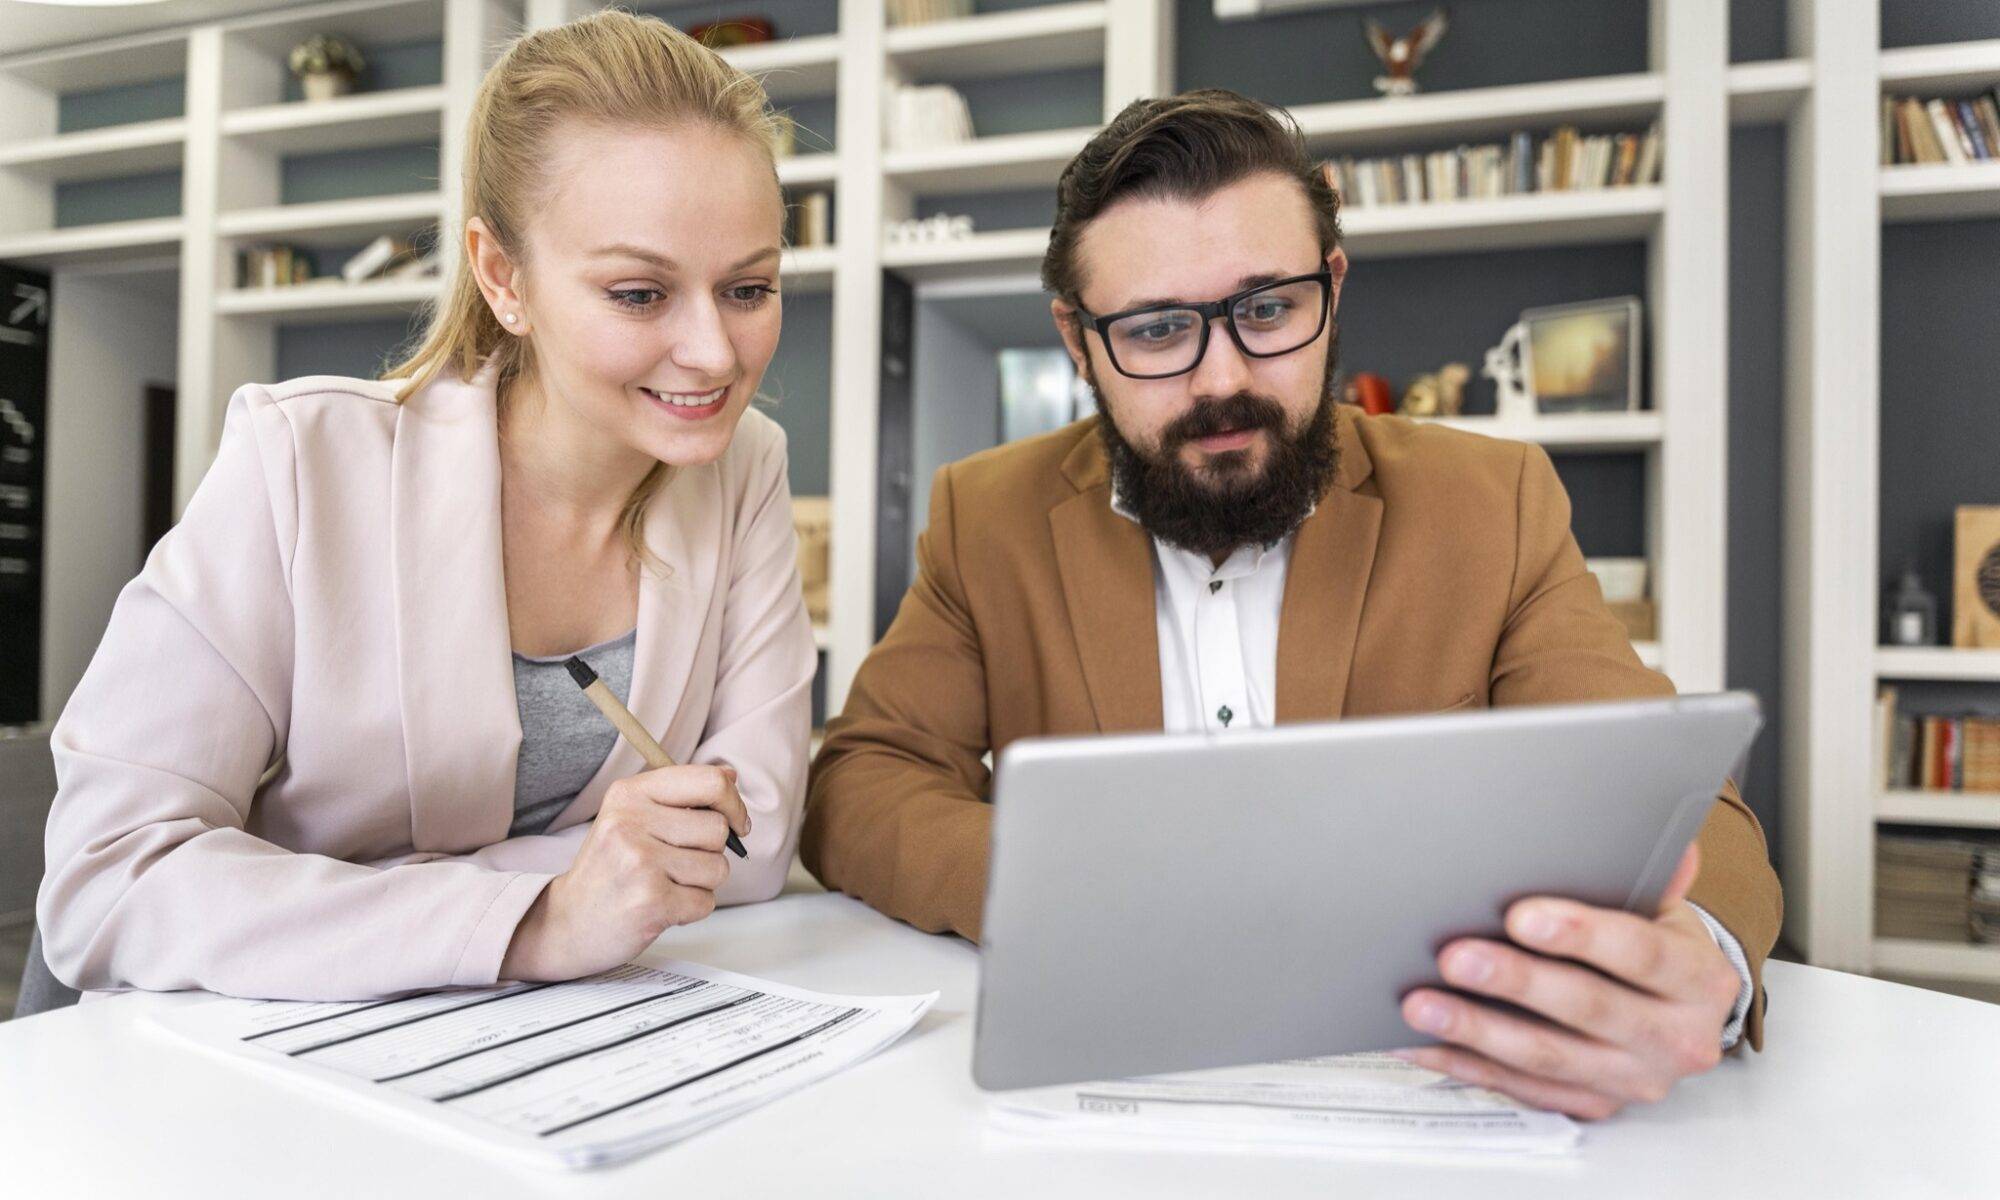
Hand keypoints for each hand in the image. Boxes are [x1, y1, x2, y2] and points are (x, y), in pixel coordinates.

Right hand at [500, 764, 749, 980]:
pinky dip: (691, 909)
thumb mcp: (630, 817)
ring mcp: (640, 862)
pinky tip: (661, 907)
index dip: (734, 804)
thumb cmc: (608, 869)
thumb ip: (681, 794)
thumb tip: (731, 776)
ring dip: (700, 883)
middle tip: (674, 864)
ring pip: (718, 867)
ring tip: (664, 885)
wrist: (566, 923)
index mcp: (629, 793)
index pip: (710, 782)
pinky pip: (706, 902)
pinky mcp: (650, 901)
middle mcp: (631, 822)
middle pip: (719, 829)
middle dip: (710, 852)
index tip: (736, 822)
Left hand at [1395, 842, 1743, 1119]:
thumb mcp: (1668, 909)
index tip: (1519, 916)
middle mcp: (1675, 1040)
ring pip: (1545, 1057)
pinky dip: (1465, 1065)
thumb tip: (1645, 828)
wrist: (1683, 1015)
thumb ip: (1653, 875)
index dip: (1580, 935)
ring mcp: (1632, 1080)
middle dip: (1515, 982)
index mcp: (1700, 980)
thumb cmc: (1660, 947)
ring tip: (1421, 1006)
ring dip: (1477, 1031)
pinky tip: (1420, 1045)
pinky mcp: (1593, 1105)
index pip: (1640, 954)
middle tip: (1453, 957)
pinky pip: (1519, 1088)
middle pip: (1587, 1008)